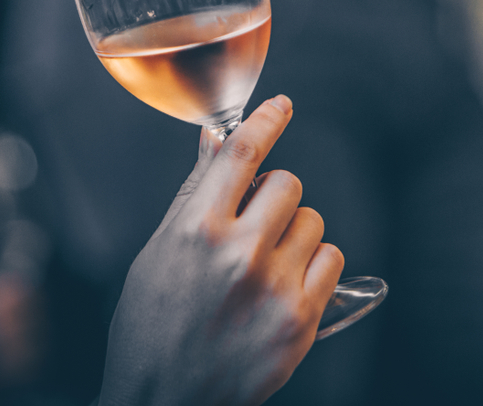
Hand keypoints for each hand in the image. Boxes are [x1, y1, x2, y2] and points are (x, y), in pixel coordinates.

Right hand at [99, 96, 343, 405]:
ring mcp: (274, 288)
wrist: (162, 401)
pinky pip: (332, 259)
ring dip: (294, 232)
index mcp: (195, 231)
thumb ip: (195, 192)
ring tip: (264, 264)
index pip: (241, 154)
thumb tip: (215, 140)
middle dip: (273, 196)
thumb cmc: (151, 328)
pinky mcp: (301, 321)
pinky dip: (314, 265)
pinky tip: (284, 286)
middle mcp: (238, 254)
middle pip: (288, 184)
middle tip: (254, 224)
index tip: (281, 107)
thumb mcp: (159, 251)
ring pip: (313, 221)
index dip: (266, 122)